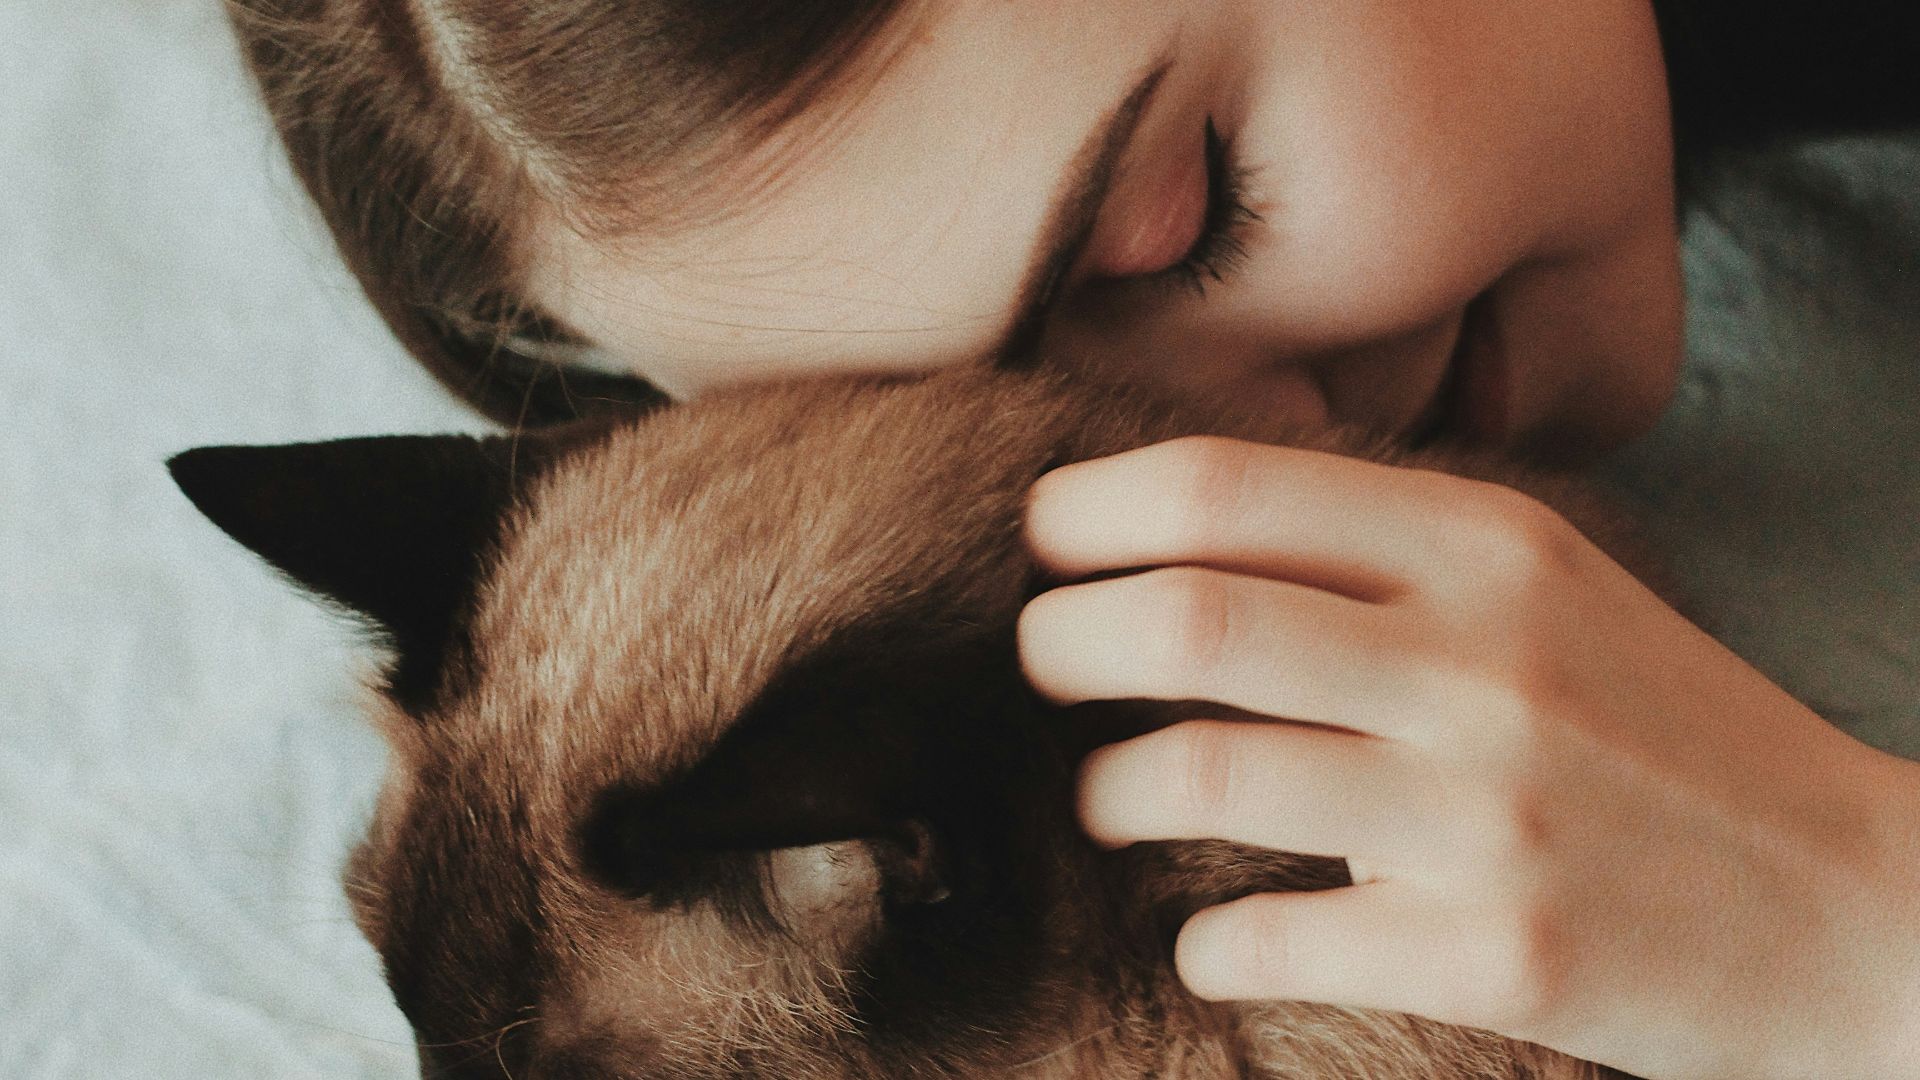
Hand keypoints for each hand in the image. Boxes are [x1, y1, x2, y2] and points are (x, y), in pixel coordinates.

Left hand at [1018, 436, 1919, 1079]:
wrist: (1861, 904)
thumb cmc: (1663, 732)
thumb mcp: (1547, 592)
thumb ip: (1379, 553)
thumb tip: (1166, 541)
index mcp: (1487, 546)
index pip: (1224, 487)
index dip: (1089, 512)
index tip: (1043, 547)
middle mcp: (1483, 661)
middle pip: (1184, 617)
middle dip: (1060, 640)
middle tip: (1039, 663)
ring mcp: (1487, 812)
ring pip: (1200, 775)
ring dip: (1106, 793)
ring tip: (1107, 799)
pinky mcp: (1493, 954)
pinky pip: (1265, 939)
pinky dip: (1203, 942)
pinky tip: (1211, 937)